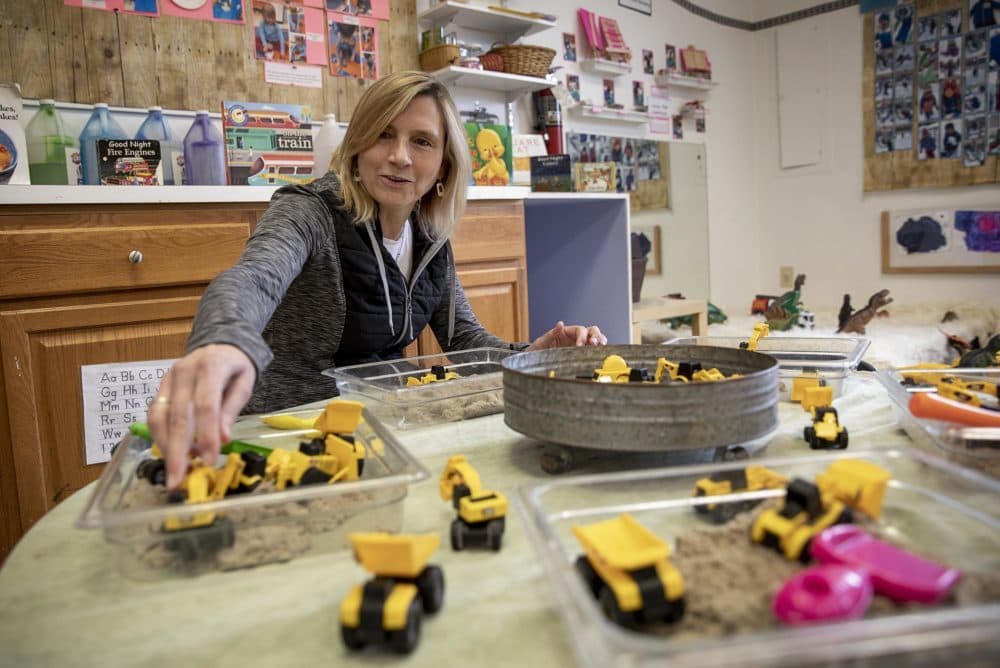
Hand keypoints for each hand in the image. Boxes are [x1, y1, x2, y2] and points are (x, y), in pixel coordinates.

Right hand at [147, 344, 255, 488]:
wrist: (218, 344)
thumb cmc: (235, 367)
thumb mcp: (244, 383)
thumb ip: (232, 409)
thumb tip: (223, 439)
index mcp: (210, 367)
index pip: (205, 406)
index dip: (205, 435)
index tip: (208, 461)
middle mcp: (183, 372)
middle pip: (178, 416)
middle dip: (177, 451)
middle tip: (177, 480)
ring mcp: (167, 379)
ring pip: (159, 417)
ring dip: (166, 447)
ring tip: (176, 471)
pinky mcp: (159, 387)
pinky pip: (154, 415)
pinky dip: (161, 437)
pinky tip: (172, 454)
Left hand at [526, 321, 606, 350]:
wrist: (532, 363)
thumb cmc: (536, 351)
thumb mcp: (541, 342)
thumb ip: (551, 333)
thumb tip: (560, 324)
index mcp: (565, 332)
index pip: (579, 330)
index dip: (582, 336)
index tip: (580, 346)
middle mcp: (574, 338)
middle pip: (590, 331)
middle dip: (595, 336)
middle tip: (595, 343)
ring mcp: (578, 346)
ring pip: (594, 339)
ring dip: (599, 341)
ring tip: (602, 346)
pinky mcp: (579, 355)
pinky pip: (591, 351)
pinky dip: (597, 351)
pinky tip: (600, 353)